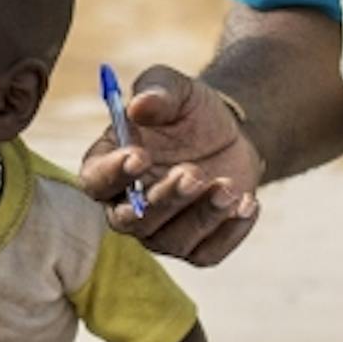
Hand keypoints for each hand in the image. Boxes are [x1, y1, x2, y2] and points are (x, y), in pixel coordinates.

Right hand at [77, 65, 263, 266]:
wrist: (229, 134)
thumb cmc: (189, 111)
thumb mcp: (177, 88)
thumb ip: (156, 90)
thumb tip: (139, 105)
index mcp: (108, 166)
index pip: (95, 181)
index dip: (113, 173)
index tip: (140, 156)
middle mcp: (126, 207)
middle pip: (130, 221)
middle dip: (163, 200)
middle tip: (193, 173)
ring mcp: (160, 233)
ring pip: (171, 240)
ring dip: (202, 215)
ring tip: (228, 186)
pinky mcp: (195, 247)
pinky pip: (207, 253)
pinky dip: (229, 232)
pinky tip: (247, 203)